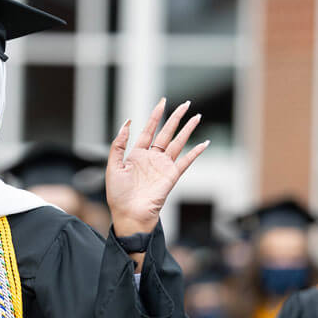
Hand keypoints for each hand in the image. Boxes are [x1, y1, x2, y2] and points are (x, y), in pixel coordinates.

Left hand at [107, 98, 209, 236]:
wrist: (129, 214)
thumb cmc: (118, 194)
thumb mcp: (113, 166)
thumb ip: (118, 144)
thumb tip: (128, 122)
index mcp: (136, 155)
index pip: (148, 131)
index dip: (155, 116)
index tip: (162, 102)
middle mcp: (152, 158)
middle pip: (166, 133)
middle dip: (175, 118)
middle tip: (186, 104)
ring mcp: (163, 167)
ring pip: (178, 143)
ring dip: (188, 130)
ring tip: (197, 116)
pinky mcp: (172, 176)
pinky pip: (186, 161)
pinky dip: (195, 152)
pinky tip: (204, 143)